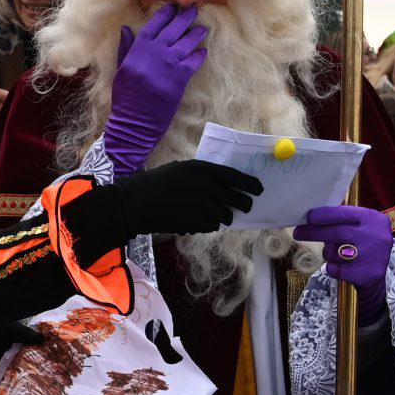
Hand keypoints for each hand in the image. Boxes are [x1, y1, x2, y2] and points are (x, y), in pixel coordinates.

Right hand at [63, 159, 259, 257]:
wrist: (136, 203)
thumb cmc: (157, 183)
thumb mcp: (181, 169)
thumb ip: (203, 175)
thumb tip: (225, 184)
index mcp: (202, 169)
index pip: (235, 176)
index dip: (250, 184)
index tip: (258, 189)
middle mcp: (205, 187)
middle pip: (237, 198)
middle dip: (244, 204)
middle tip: (246, 206)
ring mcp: (202, 206)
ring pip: (226, 215)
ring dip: (224, 216)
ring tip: (215, 213)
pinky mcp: (196, 223)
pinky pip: (212, 226)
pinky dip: (209, 224)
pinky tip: (197, 219)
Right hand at [103, 4, 209, 173]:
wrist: (134, 122)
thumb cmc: (125, 97)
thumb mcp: (120, 70)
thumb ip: (125, 48)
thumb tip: (126, 28)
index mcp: (138, 50)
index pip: (154, 25)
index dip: (164, 14)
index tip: (172, 7)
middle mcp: (155, 53)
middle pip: (174, 29)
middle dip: (184, 18)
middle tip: (193, 9)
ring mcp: (169, 65)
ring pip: (187, 43)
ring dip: (196, 34)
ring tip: (202, 28)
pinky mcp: (180, 79)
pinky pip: (194, 61)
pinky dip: (200, 55)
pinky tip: (203, 51)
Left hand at [295, 204, 392, 294]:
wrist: (379, 274)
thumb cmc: (363, 244)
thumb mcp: (360, 226)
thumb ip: (341, 220)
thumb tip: (311, 216)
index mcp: (372, 218)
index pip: (344, 214)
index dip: (323, 215)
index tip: (308, 217)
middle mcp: (374, 235)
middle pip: (335, 232)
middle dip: (313, 232)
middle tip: (298, 233)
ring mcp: (372, 255)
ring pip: (334, 251)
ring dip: (328, 253)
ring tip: (336, 254)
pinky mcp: (367, 274)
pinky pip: (335, 269)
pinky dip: (333, 268)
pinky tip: (341, 268)